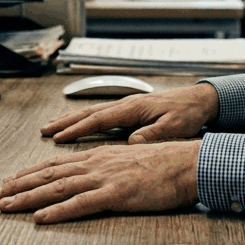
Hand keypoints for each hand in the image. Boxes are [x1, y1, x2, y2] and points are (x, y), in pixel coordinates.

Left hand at [0, 140, 200, 222]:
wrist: (187, 164)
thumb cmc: (163, 166)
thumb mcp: (128, 163)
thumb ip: (107, 169)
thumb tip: (90, 179)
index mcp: (98, 156)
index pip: (54, 165)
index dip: (28, 174)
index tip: (7, 181)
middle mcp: (95, 163)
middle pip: (48, 175)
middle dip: (17, 185)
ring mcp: (104, 178)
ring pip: (57, 188)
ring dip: (28, 198)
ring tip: (6, 206)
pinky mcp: (115, 194)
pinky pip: (81, 204)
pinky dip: (58, 211)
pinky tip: (42, 218)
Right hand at [43, 83, 218, 143]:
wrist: (200, 101)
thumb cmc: (188, 113)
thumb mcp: (174, 126)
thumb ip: (152, 134)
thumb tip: (132, 143)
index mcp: (133, 108)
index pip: (98, 119)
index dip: (77, 129)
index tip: (58, 138)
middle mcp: (125, 105)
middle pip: (88, 114)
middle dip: (64, 123)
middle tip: (44, 131)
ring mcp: (126, 107)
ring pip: (91, 114)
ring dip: (70, 121)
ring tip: (51, 128)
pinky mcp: (130, 112)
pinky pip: (101, 117)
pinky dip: (84, 122)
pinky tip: (77, 128)